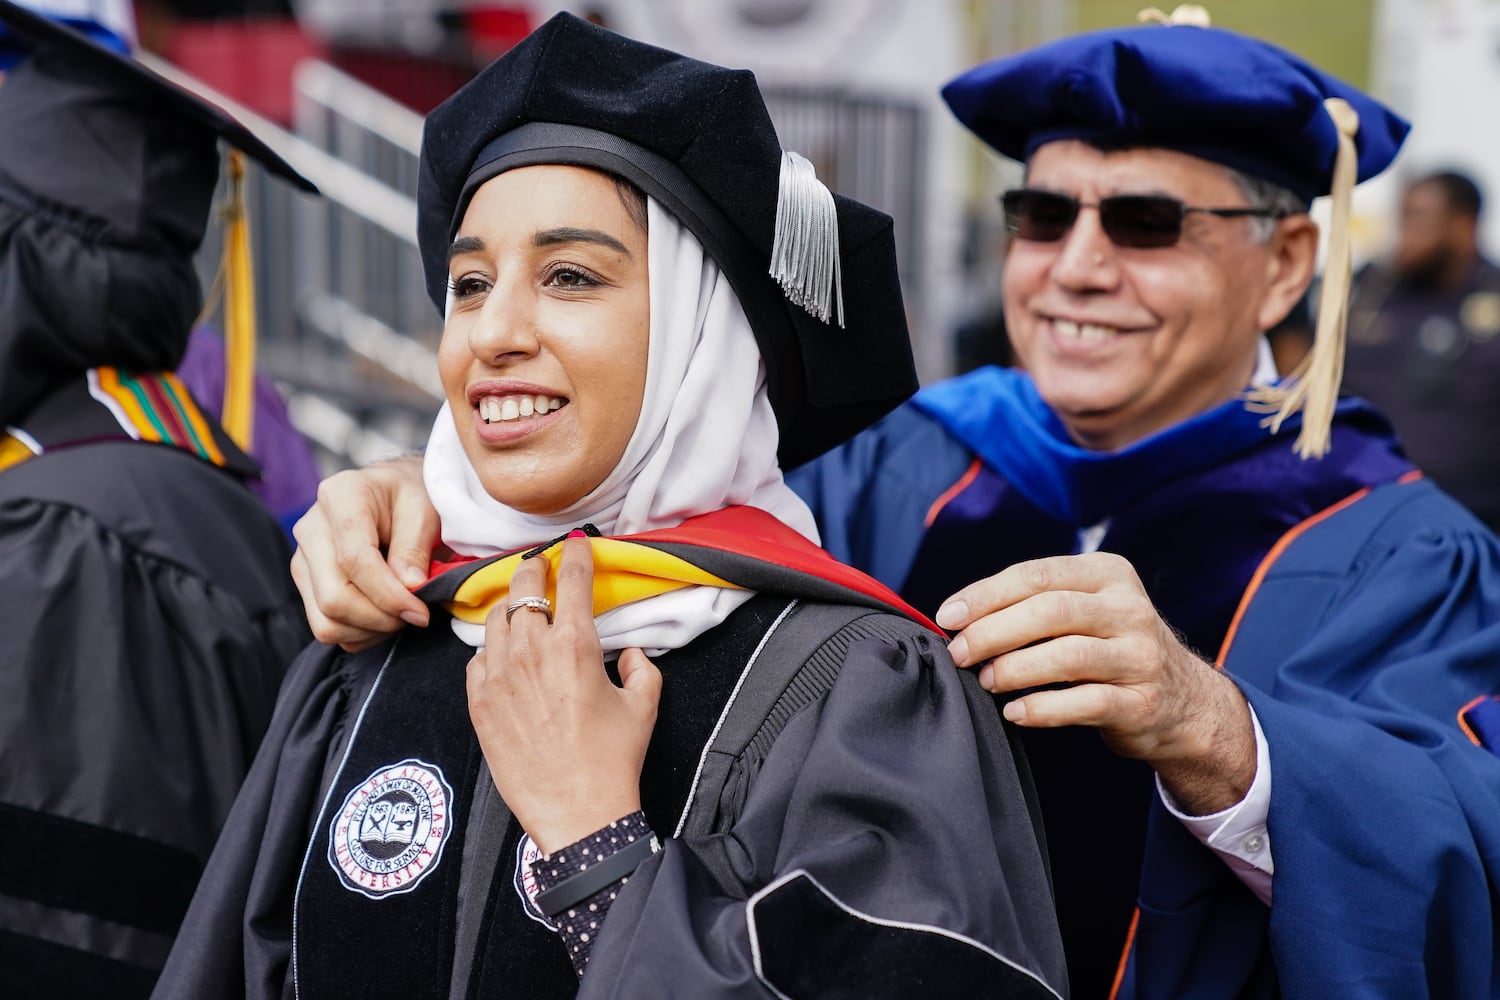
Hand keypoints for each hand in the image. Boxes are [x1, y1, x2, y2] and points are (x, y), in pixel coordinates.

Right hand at [290, 454, 436, 650]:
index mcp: (340, 497)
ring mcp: (302, 560)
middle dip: (382, 618)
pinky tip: (384, 613)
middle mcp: (310, 529)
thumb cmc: (410, 498)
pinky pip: (328, 628)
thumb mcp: (425, 510)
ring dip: (372, 630)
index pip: (354, 560)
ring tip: (402, 612)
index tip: (420, 611)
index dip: (388, 595)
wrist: (393, 494)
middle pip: (334, 598)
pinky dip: (361, 634)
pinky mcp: (306, 585)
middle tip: (416, 613)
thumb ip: (414, 548)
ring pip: (327, 622)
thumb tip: (408, 588)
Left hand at [466, 534, 661, 853]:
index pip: (572, 579)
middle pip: (523, 586)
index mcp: (575, 644)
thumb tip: (628, 653)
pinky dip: (491, 649)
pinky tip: (504, 657)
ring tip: (520, 610)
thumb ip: (640, 666)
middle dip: (534, 568)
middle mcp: (531, 650)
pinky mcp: (479, 701)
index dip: (576, 555)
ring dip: (510, 607)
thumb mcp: (643, 705)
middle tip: (541, 566)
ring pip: (495, 618)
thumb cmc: (613, 760)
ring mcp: (499, 675)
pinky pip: (477, 658)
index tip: (577, 545)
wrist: (577, 812)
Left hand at [937, 552, 1255, 814]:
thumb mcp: (1085, 610)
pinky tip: (1015, 712)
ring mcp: (1140, 656)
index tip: (948, 617)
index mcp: (1108, 574)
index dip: (986, 595)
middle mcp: (1129, 609)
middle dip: (993, 632)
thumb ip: (1034, 605)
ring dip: (1014, 669)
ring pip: (1067, 656)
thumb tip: (959, 618)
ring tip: (986, 680)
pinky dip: (1042, 708)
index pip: (1037, 575)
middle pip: (1049, 612)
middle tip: (960, 653)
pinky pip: (1085, 703)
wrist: (1183, 702)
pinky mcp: (1142, 702)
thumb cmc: (1110, 648)